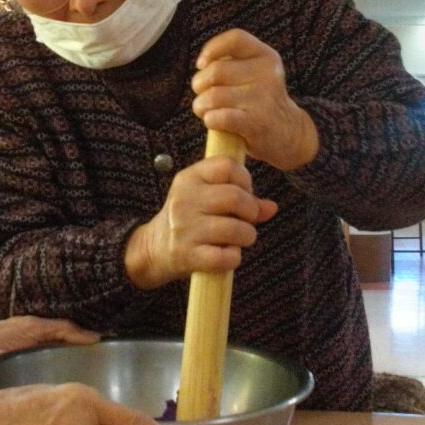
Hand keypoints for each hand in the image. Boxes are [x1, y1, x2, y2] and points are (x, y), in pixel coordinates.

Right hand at [124, 157, 276, 288]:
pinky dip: (233, 258)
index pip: (227, 166)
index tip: (244, 193)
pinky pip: (225, 257)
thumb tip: (272, 207)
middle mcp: (184, 200)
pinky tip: (227, 255)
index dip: (245, 179)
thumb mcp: (205, 199)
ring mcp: (184, 228)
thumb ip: (239, 198)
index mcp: (189, 178)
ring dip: (246, 236)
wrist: (153, 249)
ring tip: (239, 238)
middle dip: (250, 210)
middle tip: (247, 219)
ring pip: (234, 228)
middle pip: (234, 197)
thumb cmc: (188, 220)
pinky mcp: (187, 255)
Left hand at [191, 29, 318, 171]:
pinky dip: (209, 120)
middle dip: (199, 85)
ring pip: (213, 96)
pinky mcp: (256, 123)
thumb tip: (203, 64)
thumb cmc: (258, 102)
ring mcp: (264, 98)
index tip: (201, 64)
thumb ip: (232, 62)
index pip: (236, 38)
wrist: (288, 134)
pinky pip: (219, 116)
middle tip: (204, 97)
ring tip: (207, 112)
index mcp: (267, 57)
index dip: (212, 49)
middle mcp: (268, 74)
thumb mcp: (256, 74)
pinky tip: (214, 122)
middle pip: (215, 70)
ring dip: (200, 106)